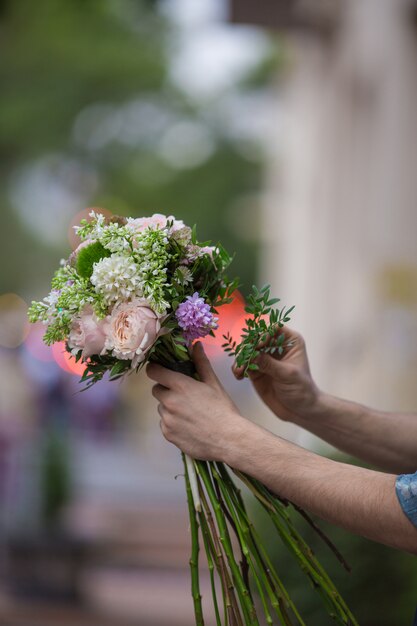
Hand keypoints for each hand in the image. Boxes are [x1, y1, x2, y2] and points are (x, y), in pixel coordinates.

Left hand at [146, 342, 251, 461]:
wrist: (228, 440)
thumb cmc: (223, 410)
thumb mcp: (213, 383)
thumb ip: (201, 363)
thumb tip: (196, 345)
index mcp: (180, 386)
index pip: (154, 372)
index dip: (156, 370)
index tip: (160, 370)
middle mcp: (169, 402)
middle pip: (157, 390)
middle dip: (166, 390)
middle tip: (184, 395)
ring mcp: (167, 419)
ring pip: (162, 408)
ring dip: (170, 408)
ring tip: (190, 414)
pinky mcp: (168, 434)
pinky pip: (165, 424)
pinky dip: (173, 423)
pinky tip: (189, 426)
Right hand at [233, 327, 319, 422]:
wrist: (299, 410)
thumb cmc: (302, 390)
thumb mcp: (288, 375)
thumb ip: (269, 364)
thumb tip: (252, 354)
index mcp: (290, 341)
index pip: (273, 329)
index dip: (263, 334)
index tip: (257, 345)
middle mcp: (276, 346)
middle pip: (257, 338)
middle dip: (248, 347)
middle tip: (244, 358)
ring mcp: (265, 358)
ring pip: (247, 350)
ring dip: (241, 358)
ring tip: (239, 370)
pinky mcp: (256, 370)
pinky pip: (243, 364)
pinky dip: (238, 368)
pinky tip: (238, 375)